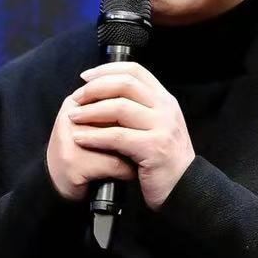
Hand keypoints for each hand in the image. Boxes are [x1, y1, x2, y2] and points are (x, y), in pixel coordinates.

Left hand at [66, 61, 195, 210]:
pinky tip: (81, 138)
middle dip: (95, 88)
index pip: (135, 70)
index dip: (107, 70)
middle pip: (125, 84)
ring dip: (91, 111)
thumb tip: (107, 94)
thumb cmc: (164, 159)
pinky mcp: (154, 148)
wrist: (184, 188)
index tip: (86, 77)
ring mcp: (162, 127)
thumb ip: (140, 109)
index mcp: (165, 100)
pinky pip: (117, 136)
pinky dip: (95, 136)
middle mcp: (165, 109)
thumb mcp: (157, 127)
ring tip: (73, 117)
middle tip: (77, 97)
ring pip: (119, 108)